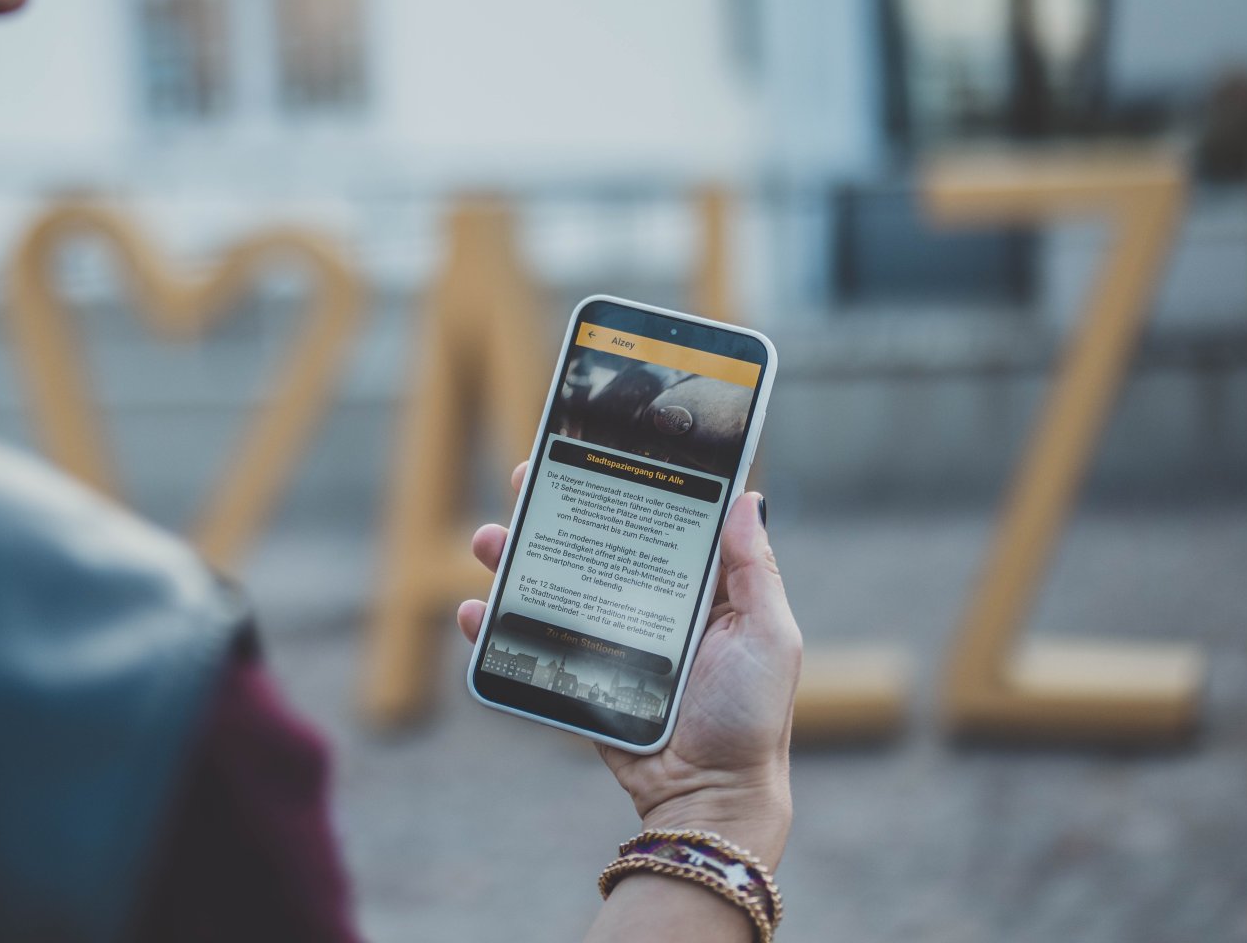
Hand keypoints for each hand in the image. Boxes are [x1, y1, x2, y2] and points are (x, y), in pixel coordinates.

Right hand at [456, 462, 800, 866]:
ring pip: (552, 586)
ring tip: (488, 541)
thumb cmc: (753, 718)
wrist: (712, 796)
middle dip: (552, 509)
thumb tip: (745, 496)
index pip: (653, 521)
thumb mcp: (771, 637)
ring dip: (513, 558)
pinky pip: (529, 644)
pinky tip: (475, 611)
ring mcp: (608, 641)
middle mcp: (647, 606)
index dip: (623, 484)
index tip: (592, 449)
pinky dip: (496, 626)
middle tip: (523, 480)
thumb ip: (754, 571)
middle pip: (591, 543)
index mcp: (695, 589)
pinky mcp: (578, 677)